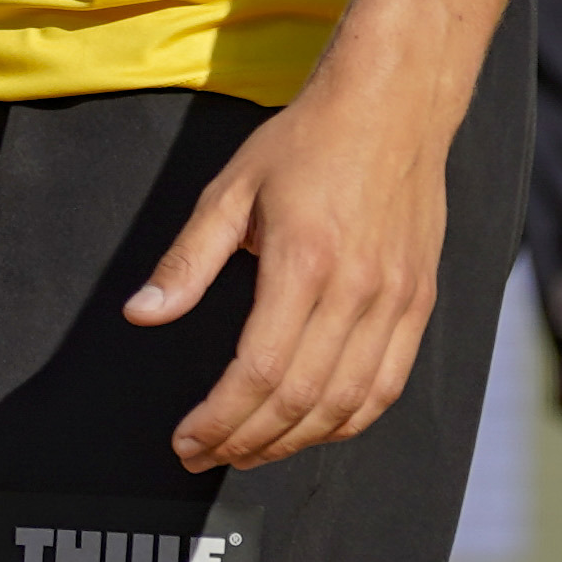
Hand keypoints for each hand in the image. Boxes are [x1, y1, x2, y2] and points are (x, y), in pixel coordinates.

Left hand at [125, 77, 449, 473]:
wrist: (393, 107)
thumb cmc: (307, 142)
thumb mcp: (229, 189)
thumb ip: (186, 261)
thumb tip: (142, 314)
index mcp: (304, 261)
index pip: (258, 371)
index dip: (219, 418)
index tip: (186, 439)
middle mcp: (358, 289)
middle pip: (299, 400)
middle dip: (245, 441)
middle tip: (205, 454)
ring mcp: (396, 301)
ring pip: (346, 405)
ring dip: (293, 443)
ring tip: (249, 451)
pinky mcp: (419, 304)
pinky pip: (386, 387)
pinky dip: (347, 422)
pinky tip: (311, 430)